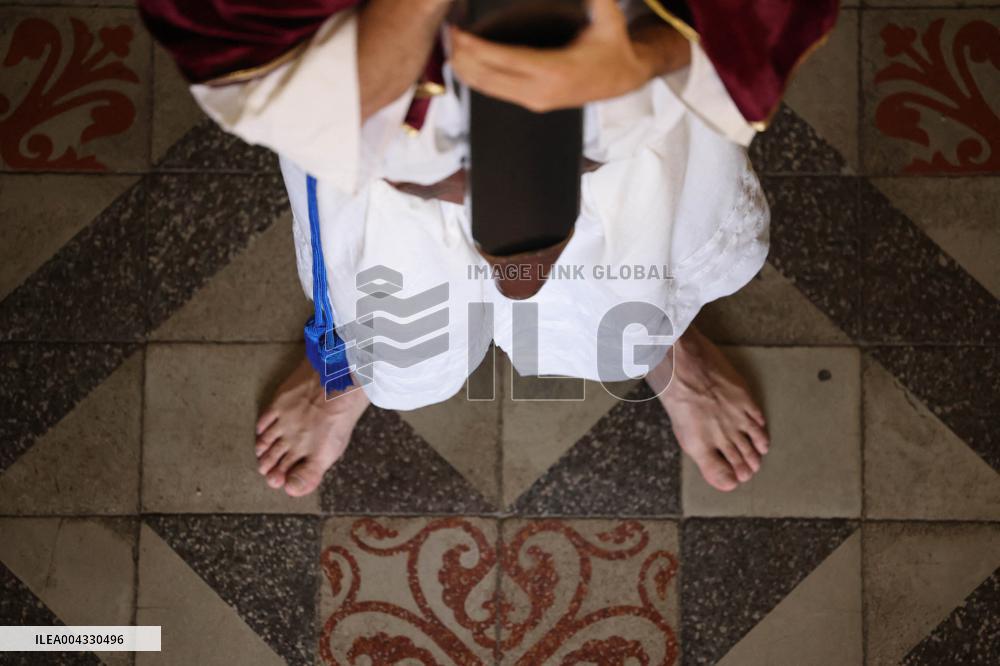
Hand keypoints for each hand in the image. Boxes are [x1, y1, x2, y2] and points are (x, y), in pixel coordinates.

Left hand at [450, 0, 653, 111]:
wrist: (622, 78)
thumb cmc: (612, 46)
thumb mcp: (608, 16)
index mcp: (555, 69)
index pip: (506, 60)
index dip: (479, 48)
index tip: (460, 34)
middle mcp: (540, 90)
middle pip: (490, 77)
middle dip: (463, 57)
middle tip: (447, 34)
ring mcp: (534, 100)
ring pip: (487, 89)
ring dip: (464, 69)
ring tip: (449, 45)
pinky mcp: (531, 103)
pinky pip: (494, 93)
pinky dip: (475, 78)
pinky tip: (462, 63)